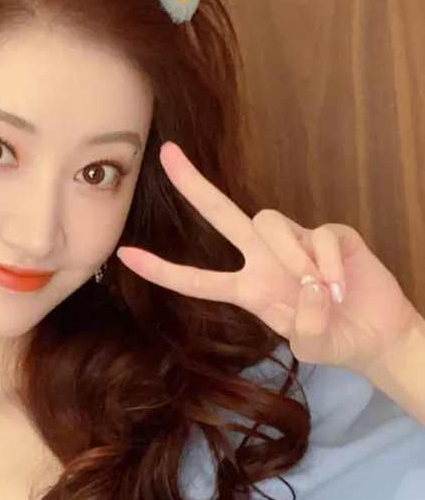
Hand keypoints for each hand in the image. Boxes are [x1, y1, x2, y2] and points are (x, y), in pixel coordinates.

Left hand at [117, 142, 418, 371]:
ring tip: (319, 289)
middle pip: (222, 215)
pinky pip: (319, 236)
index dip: (161, 269)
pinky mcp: (331, 233)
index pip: (195, 279)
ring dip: (291, 256)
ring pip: (270, 223)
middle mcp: (265, 259)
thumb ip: (304, 326)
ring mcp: (297, 242)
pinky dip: (328, 263)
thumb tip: (309, 288)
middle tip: (166, 155)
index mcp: (248, 288)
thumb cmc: (333, 338)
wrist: (375, 334)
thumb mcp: (310, 345)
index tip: (123, 255)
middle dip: (194, 186)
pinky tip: (341, 286)